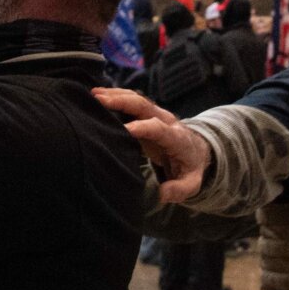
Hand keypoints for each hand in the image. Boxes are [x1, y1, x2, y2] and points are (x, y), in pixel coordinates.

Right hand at [93, 88, 210, 202]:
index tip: (124, 129)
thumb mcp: (191, 183)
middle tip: (99, 101)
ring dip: (115, 95)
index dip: (142, 127)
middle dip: (122, 101)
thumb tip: (161, 194)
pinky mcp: (147, 113)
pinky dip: (114, 96)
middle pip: (144, 105)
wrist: (196, 150)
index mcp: (176, 138)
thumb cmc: (189, 168)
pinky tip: (97, 96)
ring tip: (92, 95)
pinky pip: (131, 100)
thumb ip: (179, 189)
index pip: (158, 128)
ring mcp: (156, 113)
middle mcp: (166, 120)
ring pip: (135, 98)